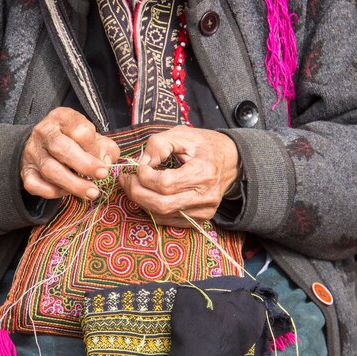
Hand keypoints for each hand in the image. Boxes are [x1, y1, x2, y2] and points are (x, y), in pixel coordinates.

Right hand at [21, 107, 119, 199]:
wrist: (43, 145)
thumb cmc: (74, 142)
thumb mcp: (93, 137)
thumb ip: (106, 148)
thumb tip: (106, 162)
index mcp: (62, 117)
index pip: (80, 131)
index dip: (94, 148)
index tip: (101, 160)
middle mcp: (44, 132)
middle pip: (61, 148)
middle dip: (85, 165)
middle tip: (102, 176)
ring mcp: (32, 152)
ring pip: (50, 170)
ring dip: (74, 184)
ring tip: (91, 193)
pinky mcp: (25, 171)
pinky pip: (36, 185)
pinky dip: (54, 192)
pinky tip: (67, 192)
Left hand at [119, 126, 240, 227]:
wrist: (231, 161)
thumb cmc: (205, 145)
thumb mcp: (182, 134)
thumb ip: (158, 144)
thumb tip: (141, 163)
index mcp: (204, 172)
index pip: (165, 183)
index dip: (144, 176)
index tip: (138, 166)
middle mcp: (205, 196)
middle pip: (160, 204)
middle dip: (136, 192)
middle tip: (126, 179)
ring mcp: (203, 211)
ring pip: (161, 215)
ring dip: (140, 201)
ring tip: (132, 186)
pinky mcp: (199, 219)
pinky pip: (167, 221)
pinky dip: (151, 210)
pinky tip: (146, 196)